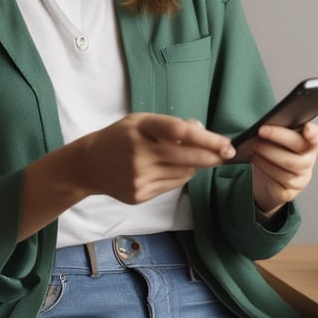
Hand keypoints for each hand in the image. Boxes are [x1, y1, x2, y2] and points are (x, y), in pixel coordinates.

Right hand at [77, 113, 235, 203]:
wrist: (89, 164)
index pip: (179, 132)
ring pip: (183, 173)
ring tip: (195, 157)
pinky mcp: (140, 195)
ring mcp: (139, 178)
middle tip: (227, 153)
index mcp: (139, 128)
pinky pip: (173, 185)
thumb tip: (202, 132)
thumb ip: (170, 125)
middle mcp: (138, 154)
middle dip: (212, 156)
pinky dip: (181, 176)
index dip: (206, 138)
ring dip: (196, 165)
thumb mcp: (141, 121)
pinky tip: (174, 168)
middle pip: (187, 157)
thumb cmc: (120, 137)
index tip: (225, 143)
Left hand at [250, 122, 317, 215]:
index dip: (313, 132)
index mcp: (308, 144)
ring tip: (253, 145)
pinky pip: (277, 179)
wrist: (268, 182)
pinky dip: (263, 166)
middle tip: (261, 131)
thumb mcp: (278, 140)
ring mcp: (301, 178)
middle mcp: (308, 161)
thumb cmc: (275, 154)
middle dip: (278, 136)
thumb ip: (279, 130)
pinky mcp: (289, 191)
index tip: (306, 128)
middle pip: (299, 147)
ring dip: (267, 152)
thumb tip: (265, 122)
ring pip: (288, 163)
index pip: (316, 136)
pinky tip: (255, 158)